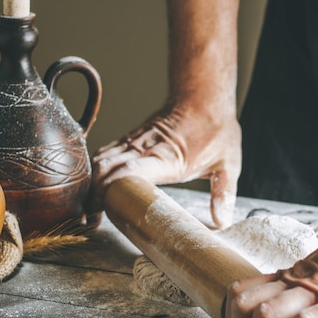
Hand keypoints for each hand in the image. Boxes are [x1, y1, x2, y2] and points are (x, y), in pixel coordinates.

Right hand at [91, 102, 241, 227]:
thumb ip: (223, 193)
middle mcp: (146, 147)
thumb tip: (221, 220)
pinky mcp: (132, 138)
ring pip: (101, 159)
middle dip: (95, 194)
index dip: (112, 190)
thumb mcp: (228, 164)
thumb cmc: (217, 131)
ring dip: (92, 183)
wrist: (205, 97)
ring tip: (89, 209)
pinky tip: (94, 186)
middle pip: (107, 168)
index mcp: (168, 157)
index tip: (104, 210)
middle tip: (91, 219)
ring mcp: (136, 141)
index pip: (130, 171)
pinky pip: (106, 152)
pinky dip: (96, 169)